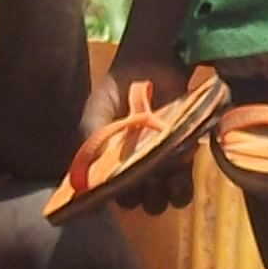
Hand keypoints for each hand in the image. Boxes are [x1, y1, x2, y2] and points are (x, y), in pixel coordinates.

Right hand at [88, 60, 200, 213]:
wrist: (148, 66)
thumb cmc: (116, 91)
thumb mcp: (96, 114)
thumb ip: (92, 144)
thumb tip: (84, 180)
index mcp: (109, 165)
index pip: (109, 195)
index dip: (113, 197)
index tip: (118, 189)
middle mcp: (133, 172)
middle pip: (137, 202)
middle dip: (140, 196)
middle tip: (143, 178)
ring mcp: (159, 168)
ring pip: (160, 200)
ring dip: (160, 196)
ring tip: (161, 178)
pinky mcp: (183, 159)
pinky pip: (183, 187)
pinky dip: (181, 185)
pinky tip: (177, 170)